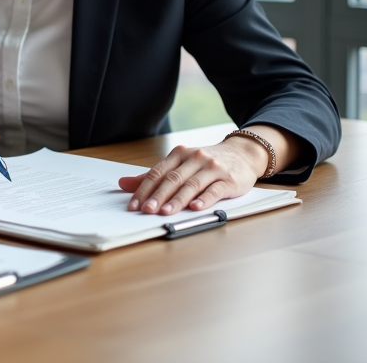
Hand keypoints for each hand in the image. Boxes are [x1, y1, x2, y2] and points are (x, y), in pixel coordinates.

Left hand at [117, 137, 268, 215]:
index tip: (134, 205)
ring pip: (191, 185)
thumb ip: (155, 176)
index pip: (157, 173)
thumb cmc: (207, 162)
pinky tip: (195, 208)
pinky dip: (205, 199)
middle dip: (157, 196)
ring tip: (165, 212)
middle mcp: (195, 158)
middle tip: (146, 210)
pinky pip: (215, 190)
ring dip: (177, 200)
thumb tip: (124, 183)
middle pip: (172, 179)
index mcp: (179, 154)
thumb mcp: (180, 164)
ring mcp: (213, 168)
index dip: (144, 189)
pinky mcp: (229, 179)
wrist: (243, 153)